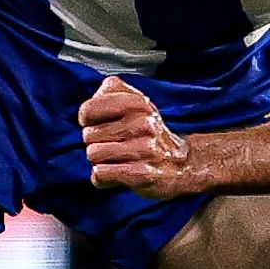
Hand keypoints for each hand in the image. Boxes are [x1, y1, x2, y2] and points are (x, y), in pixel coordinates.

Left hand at [78, 74, 193, 200]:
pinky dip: (102, 177)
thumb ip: (111, 91)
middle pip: (88, 135)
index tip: (98, 124)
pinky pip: (101, 173)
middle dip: (95, 143)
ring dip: (99, 161)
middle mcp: (143, 124)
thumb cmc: (149, 133)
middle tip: (114, 145)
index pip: (88, 110)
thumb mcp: (136, 102)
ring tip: (117, 160)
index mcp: (138, 103)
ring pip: (93, 154)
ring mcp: (145, 149)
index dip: (87, 120)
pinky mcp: (143, 174)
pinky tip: (116, 174)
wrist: (183, 163)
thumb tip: (91, 105)